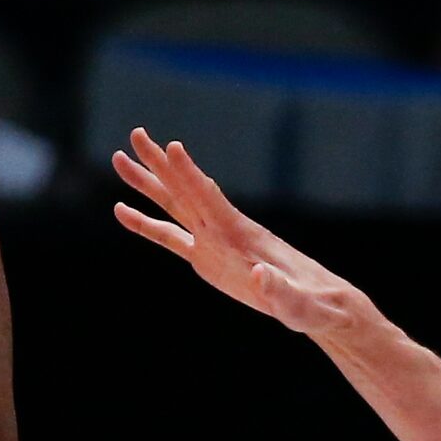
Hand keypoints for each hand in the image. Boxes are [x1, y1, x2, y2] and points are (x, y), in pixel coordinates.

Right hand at [111, 129, 366, 335]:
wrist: (321, 306)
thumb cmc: (313, 305)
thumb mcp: (298, 305)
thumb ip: (280, 291)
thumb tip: (260, 276)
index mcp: (243, 236)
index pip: (211, 199)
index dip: (191, 175)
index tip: (172, 147)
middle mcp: (225, 231)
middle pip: (186, 191)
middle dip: (160, 165)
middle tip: (135, 133)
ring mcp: (215, 243)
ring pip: (175, 207)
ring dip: (148, 184)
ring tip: (119, 159)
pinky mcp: (208, 259)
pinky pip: (171, 238)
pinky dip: (146, 225)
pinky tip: (122, 212)